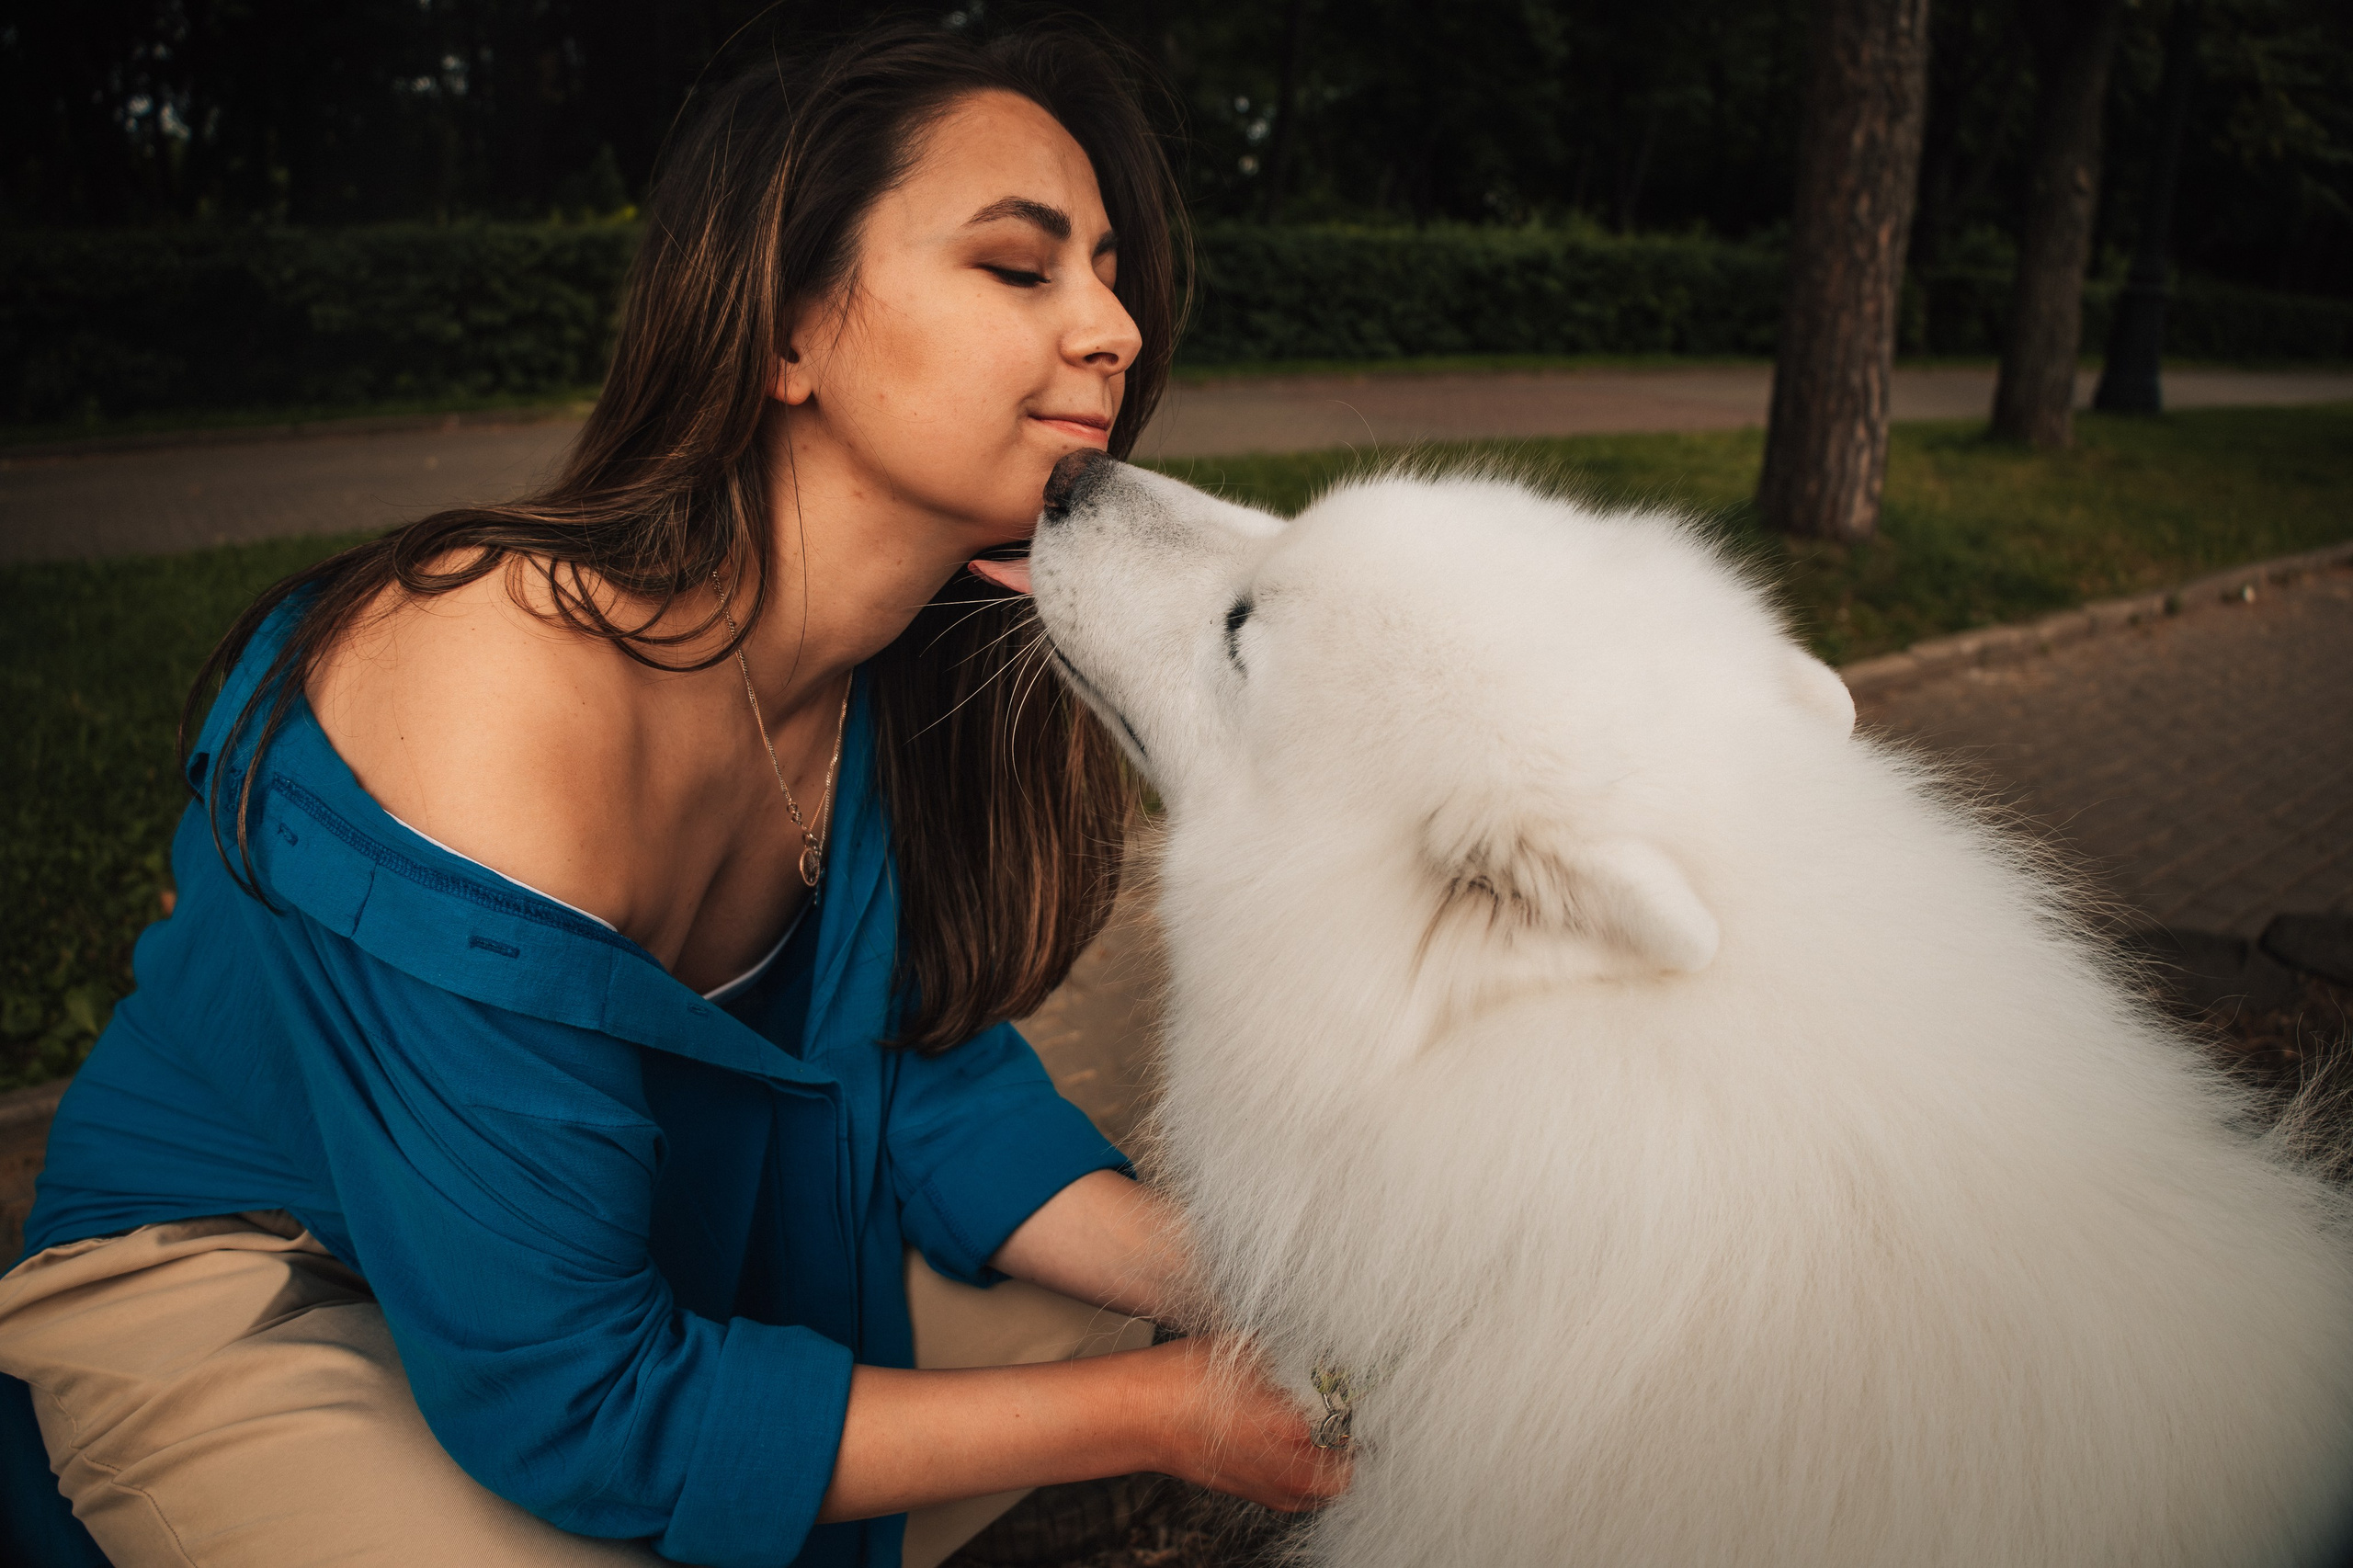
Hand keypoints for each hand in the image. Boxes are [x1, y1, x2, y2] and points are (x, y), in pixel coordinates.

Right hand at [1138, 1336, 1353, 1511]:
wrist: (1141, 1414)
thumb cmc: (1185, 1379)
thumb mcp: (1249, 1352)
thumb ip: (1292, 1363)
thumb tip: (1317, 1363)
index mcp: (1292, 1428)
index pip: (1349, 1429)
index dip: (1353, 1411)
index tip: (1350, 1396)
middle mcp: (1284, 1467)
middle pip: (1345, 1475)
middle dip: (1347, 1449)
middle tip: (1342, 1421)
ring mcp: (1264, 1486)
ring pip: (1320, 1495)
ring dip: (1328, 1470)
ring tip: (1321, 1439)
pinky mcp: (1246, 1492)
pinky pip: (1291, 1498)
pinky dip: (1302, 1481)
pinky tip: (1292, 1451)